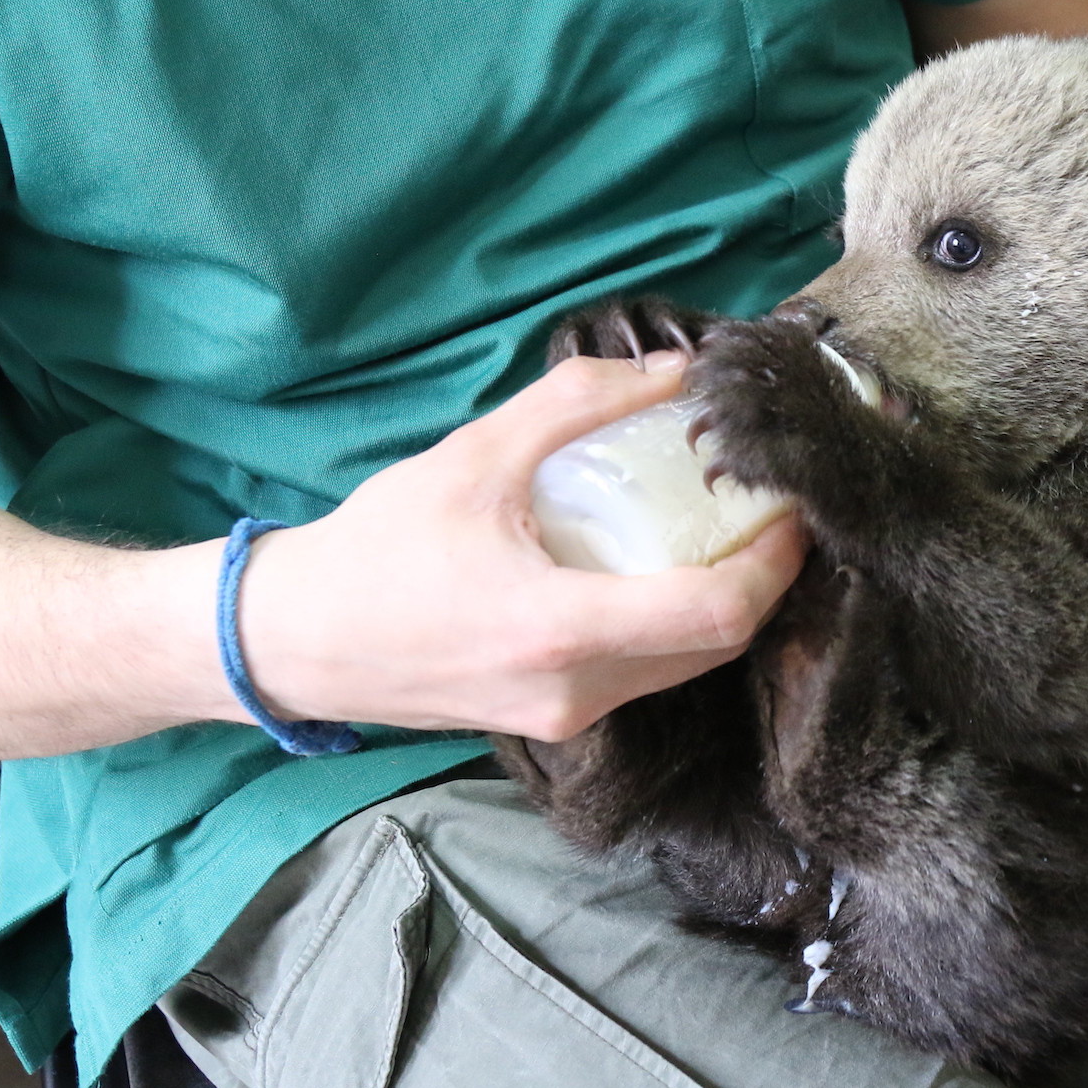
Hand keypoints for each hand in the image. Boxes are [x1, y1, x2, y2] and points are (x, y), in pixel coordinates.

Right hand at [235, 351, 807, 741]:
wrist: (295, 641)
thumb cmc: (377, 549)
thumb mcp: (477, 456)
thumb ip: (576, 403)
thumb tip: (671, 367)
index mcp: (562, 630)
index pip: (718, 614)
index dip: (775, 560)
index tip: (791, 501)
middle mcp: (578, 690)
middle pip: (718, 643)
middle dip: (764, 575)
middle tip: (773, 506)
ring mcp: (568, 716)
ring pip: (686, 664)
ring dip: (724, 601)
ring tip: (730, 527)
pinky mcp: (556, 720)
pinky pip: (646, 673)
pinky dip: (677, 622)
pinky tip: (670, 565)